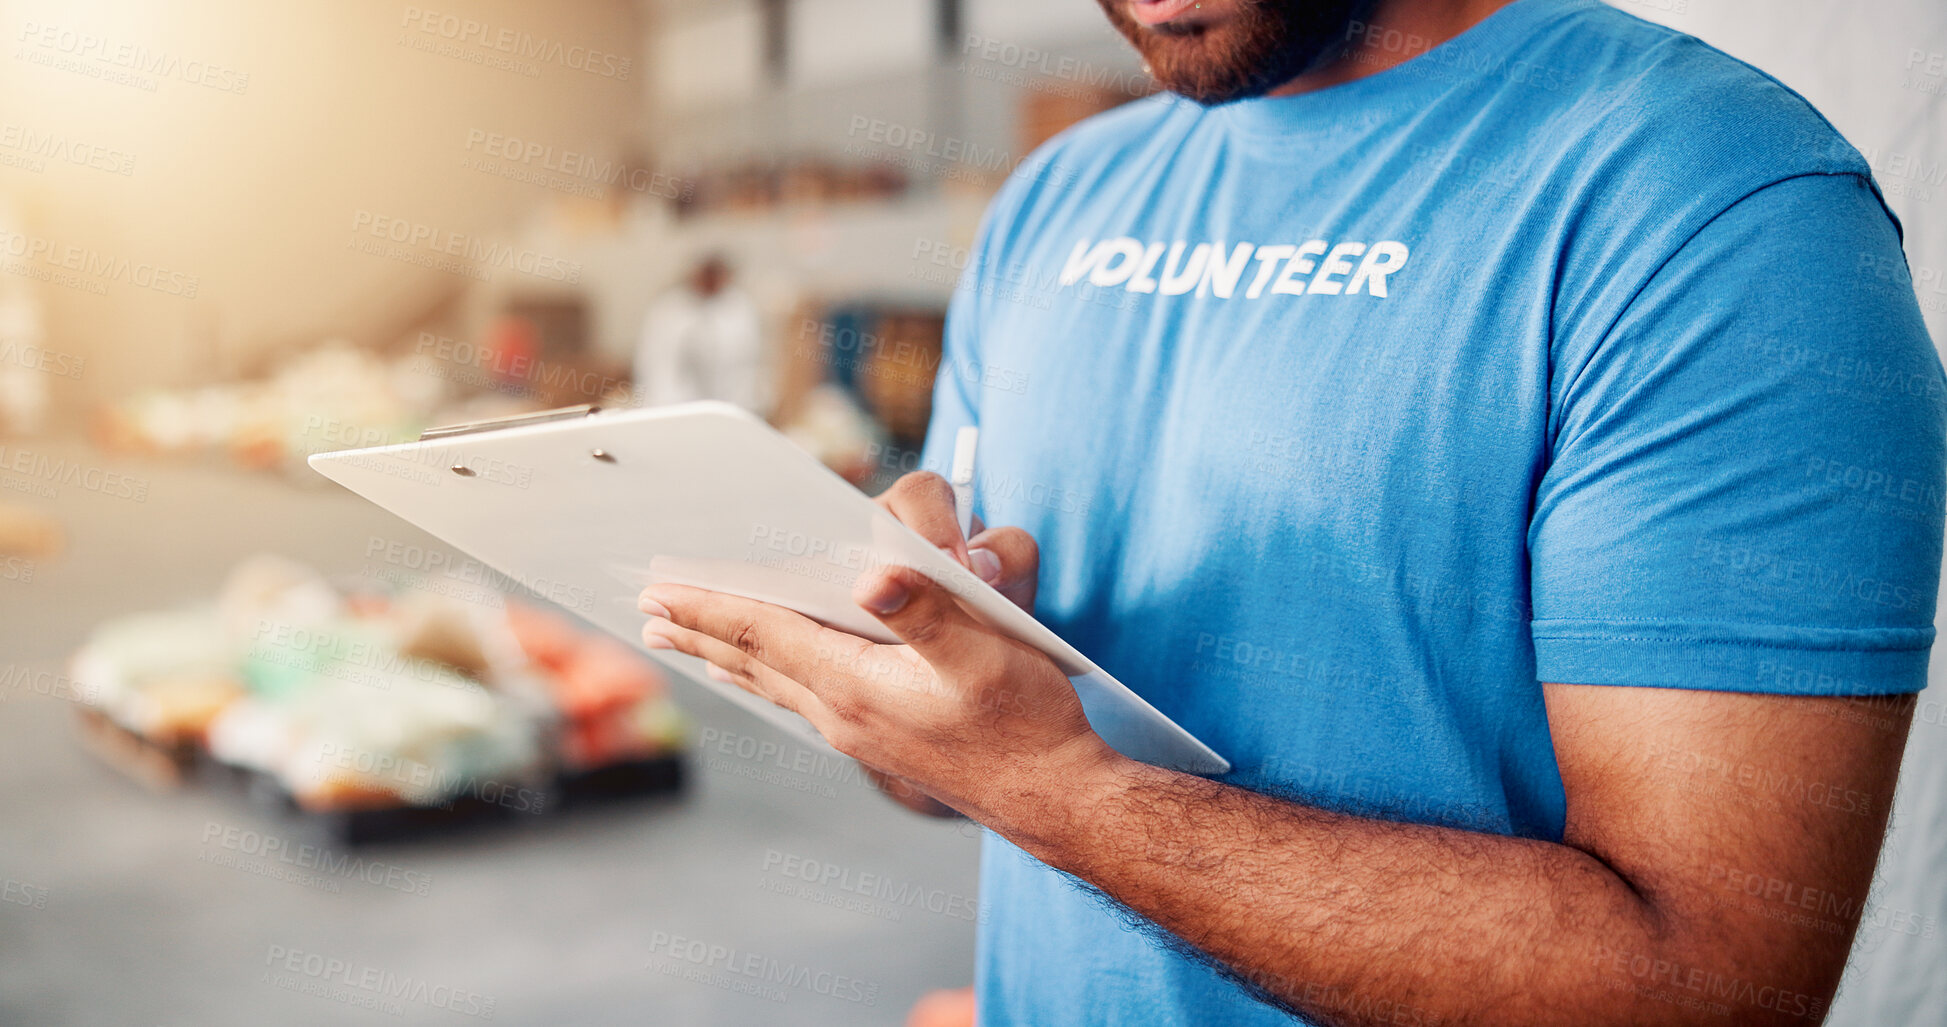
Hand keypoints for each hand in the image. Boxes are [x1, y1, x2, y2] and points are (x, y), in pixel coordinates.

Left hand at [638, 472, 1115, 821]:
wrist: (1056, 797)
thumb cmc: (1026, 722)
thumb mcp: (983, 652)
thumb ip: (927, 609)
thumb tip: (874, 576)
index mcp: (854, 684)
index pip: (761, 632)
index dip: (708, 606)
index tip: (657, 590)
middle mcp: (843, 712)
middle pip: (753, 660)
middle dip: (699, 633)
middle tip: (648, 615)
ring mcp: (859, 731)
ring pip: (775, 682)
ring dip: (728, 657)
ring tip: (689, 645)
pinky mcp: (880, 740)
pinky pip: (804, 698)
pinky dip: (772, 676)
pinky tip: (773, 677)